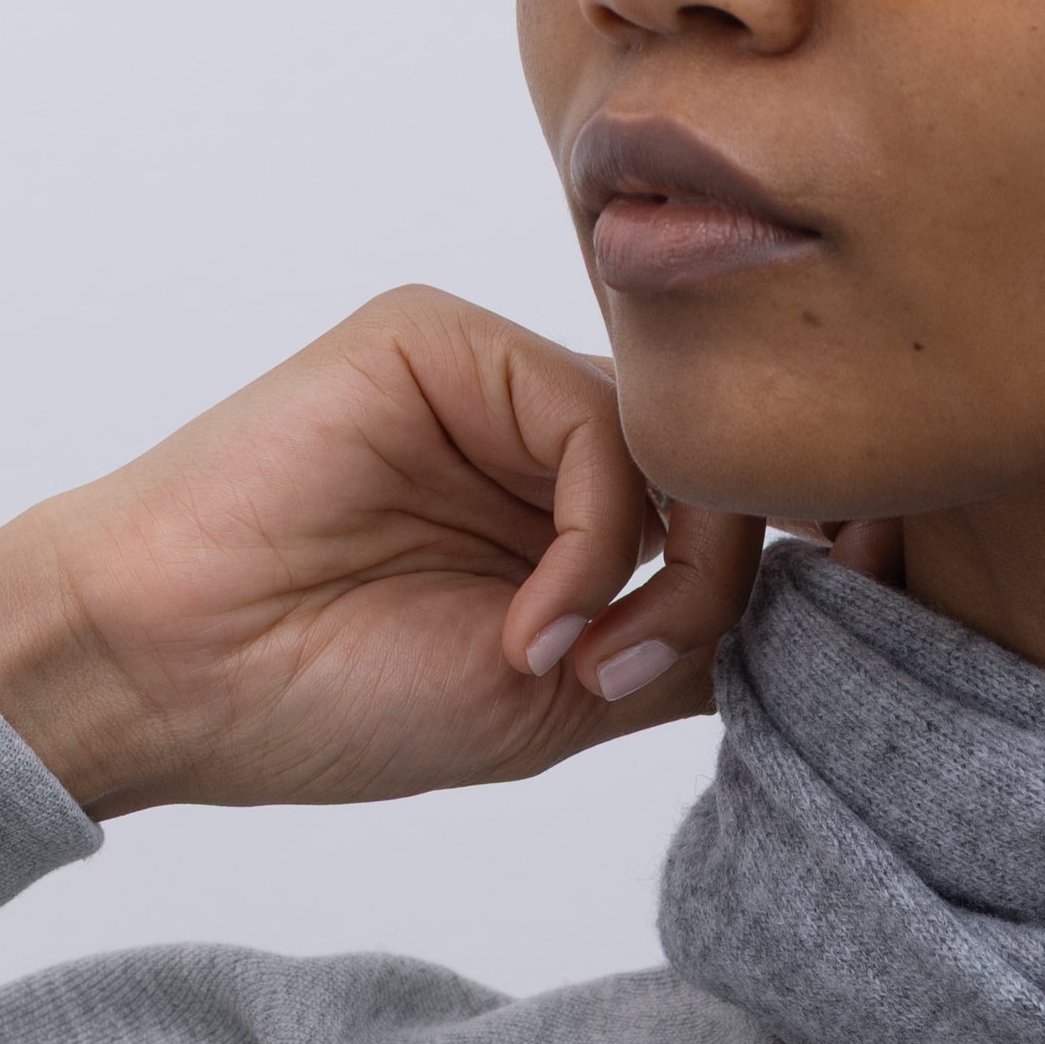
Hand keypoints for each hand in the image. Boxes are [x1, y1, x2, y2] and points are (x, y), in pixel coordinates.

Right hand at [0, 287, 900, 818]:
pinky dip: (593, 542)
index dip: (820, 561)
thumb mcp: (558, 701)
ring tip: (564, 668)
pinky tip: (522, 625)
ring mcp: (495, 384)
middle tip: (633, 679)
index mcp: (574, 519)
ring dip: (659, 578)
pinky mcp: (442, 341)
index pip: (736, 514)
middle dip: (729, 589)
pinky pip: (595, 423)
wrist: (174, 675)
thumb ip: (686, 645)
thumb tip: (832, 612)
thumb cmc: (331, 701)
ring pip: (676, 448)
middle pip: (726, 476)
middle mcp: (546, 439)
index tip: (870, 622)